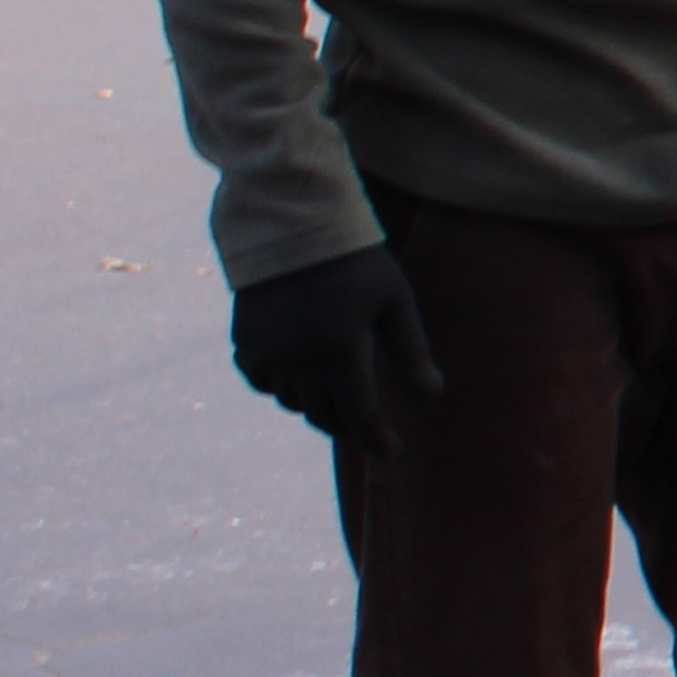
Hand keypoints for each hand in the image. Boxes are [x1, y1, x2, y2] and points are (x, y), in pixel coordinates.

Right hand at [235, 246, 445, 457]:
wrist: (291, 224)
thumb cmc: (356, 261)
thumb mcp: (395, 302)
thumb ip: (412, 353)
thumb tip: (432, 398)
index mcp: (341, 350)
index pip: (361, 416)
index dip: (377, 440)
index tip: (392, 451)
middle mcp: (299, 358)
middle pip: (324, 414)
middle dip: (348, 427)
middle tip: (367, 428)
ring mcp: (267, 350)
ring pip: (292, 401)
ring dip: (315, 406)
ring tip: (337, 399)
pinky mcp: (244, 339)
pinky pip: (260, 381)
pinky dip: (279, 386)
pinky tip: (299, 377)